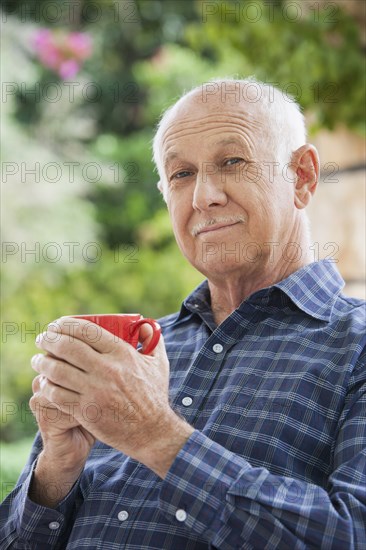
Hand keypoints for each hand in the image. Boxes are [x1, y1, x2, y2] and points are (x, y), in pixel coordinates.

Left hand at [32, 317, 193, 475]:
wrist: (152, 432)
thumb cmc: (154, 396)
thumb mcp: (159, 364)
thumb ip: (153, 341)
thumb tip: (145, 324)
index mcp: (122, 354)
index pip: (87, 331)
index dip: (66, 325)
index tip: (57, 325)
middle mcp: (107, 369)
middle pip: (67, 347)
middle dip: (49, 340)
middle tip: (42, 340)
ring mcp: (95, 391)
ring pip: (58, 371)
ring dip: (42, 362)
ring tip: (37, 360)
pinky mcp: (86, 411)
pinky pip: (58, 395)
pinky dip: (47, 386)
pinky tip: (44, 383)